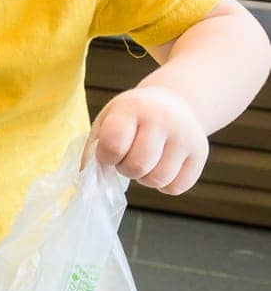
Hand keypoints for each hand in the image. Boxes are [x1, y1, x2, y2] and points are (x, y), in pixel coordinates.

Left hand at [84, 86, 207, 194]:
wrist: (171, 103)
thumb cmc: (131, 117)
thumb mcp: (107, 122)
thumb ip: (93, 152)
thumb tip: (90, 184)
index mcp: (133, 107)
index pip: (113, 145)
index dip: (106, 157)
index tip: (109, 151)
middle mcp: (164, 118)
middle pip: (138, 166)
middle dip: (126, 169)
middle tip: (128, 156)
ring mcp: (186, 135)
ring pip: (158, 180)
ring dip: (145, 178)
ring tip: (146, 160)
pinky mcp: (201, 152)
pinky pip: (176, 187)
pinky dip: (164, 184)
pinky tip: (162, 165)